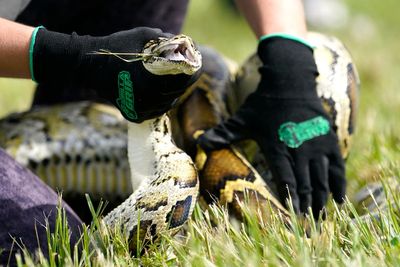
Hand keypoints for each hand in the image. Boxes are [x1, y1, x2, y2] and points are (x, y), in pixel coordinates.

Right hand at [31, 27, 198, 121]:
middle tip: (185, 75)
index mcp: (153, 81)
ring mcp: (140, 109)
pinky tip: (160, 95)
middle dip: (183, 83)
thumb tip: (181, 43)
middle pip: (176, 93)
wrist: (89, 65)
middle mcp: (148, 99)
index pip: (184, 81)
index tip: (196, 68)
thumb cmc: (116, 48)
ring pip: (166, 104)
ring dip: (172, 95)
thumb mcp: (142, 36)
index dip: (193, 74)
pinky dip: (159, 104)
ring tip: (172, 84)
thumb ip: (164, 40)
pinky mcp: (133, 114)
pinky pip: (153, 112)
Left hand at [198, 37, 345, 217]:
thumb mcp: (242, 118)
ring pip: (321, 177)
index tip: (293, 215)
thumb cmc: (263, 102)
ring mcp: (316, 144)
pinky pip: (337, 165)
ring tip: (322, 216)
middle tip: (309, 224)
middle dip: (307, 204)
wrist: (289, 81)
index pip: (285, 178)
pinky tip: (340, 198)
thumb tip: (199, 143)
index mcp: (277, 146)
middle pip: (305, 182)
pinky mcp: (328, 139)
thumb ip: (223, 133)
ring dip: (322, 198)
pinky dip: (339, 183)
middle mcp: (299, 148)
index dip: (290, 197)